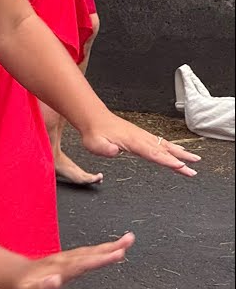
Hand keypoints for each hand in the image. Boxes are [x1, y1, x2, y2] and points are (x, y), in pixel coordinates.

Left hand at [0, 233, 134, 288]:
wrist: (10, 279)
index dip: (100, 259)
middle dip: (110, 247)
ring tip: (126, 241)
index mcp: (59, 271)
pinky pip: (86, 254)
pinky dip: (100, 251)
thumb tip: (55, 280)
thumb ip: (42, 288)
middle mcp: (63, 263)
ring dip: (108, 246)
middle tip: (130, 240)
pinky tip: (109, 250)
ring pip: (89, 252)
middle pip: (90, 253)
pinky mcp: (65, 262)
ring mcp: (64, 260)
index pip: (83, 264)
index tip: (118, 253)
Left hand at [79, 113, 200, 175]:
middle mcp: (141, 138)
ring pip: (165, 146)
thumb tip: (115, 151)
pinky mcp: (141, 136)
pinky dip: (172, 147)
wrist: (94, 119)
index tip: (180, 166)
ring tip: (195, 159)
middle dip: (181, 160)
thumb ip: (105, 149)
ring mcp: (142, 136)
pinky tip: (178, 151)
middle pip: (164, 151)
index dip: (167, 161)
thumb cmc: (94, 132)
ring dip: (181, 153)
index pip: (153, 153)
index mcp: (133, 142)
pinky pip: (161, 143)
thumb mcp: (95, 143)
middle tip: (194, 169)